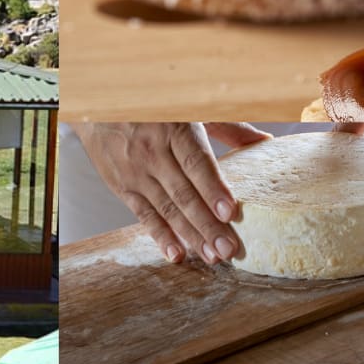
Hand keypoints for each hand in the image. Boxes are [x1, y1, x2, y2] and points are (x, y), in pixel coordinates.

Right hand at [75, 122, 271, 264]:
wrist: (98, 107)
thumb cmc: (154, 107)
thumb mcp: (190, 109)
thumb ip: (227, 127)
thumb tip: (266, 141)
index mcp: (174, 129)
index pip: (197, 163)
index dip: (213, 189)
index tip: (230, 212)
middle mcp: (153, 152)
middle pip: (184, 194)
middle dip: (207, 224)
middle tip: (228, 249)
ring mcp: (136, 172)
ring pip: (166, 209)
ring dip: (190, 235)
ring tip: (211, 256)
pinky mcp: (122, 186)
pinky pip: (144, 215)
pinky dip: (160, 236)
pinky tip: (176, 253)